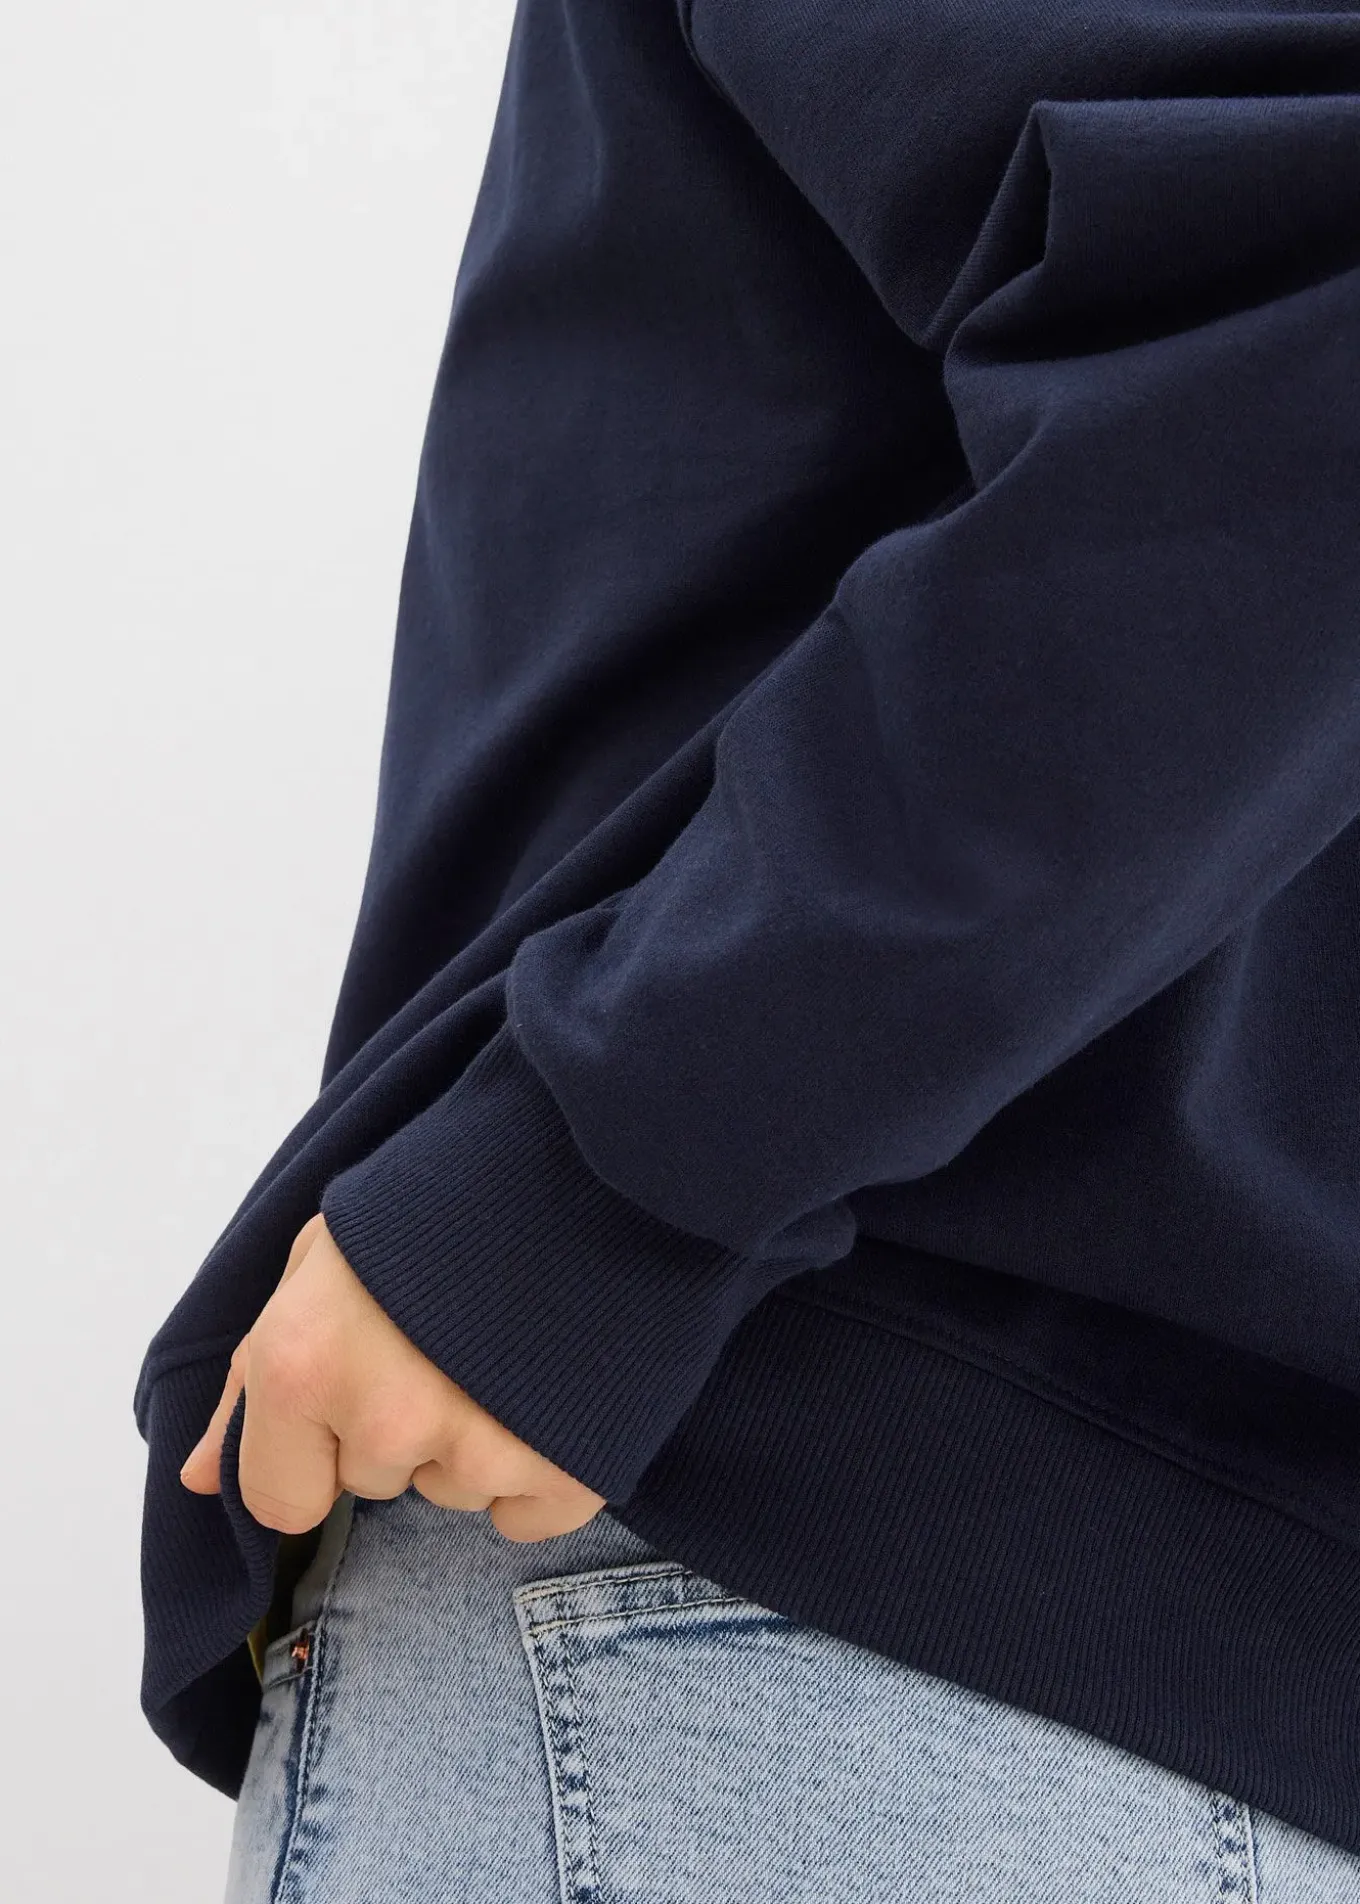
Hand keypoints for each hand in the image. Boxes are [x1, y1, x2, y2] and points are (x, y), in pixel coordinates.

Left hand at [178, 1211, 607, 1542]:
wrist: (580, 1157)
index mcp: (302, 1366)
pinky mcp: (564, 1465)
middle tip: (446, 1338)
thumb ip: (251, 1375)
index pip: (282, 1499)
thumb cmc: (435, 1198)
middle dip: (404, 1423)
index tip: (359, 1388)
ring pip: (455, 1490)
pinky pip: (526, 1517)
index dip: (317, 1448)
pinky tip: (547, 1390)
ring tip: (505, 1344)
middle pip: (378, 1480)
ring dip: (475, 1438)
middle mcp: (383, 1421)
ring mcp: (478, 1449)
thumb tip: (201, 1475)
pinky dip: (540, 1469)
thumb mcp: (320, 1258)